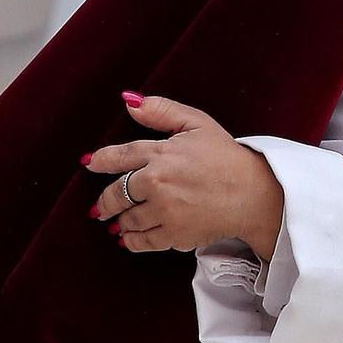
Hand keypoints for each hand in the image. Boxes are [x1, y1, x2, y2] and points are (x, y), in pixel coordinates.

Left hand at [85, 92, 283, 258]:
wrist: (252, 194)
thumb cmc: (226, 157)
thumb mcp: (197, 123)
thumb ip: (161, 110)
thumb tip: (129, 102)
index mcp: (161, 153)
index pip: (119, 157)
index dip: (100, 161)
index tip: (90, 164)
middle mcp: (158, 182)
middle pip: (116, 193)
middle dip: (105, 200)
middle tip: (100, 206)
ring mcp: (165, 211)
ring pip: (127, 218)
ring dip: (119, 219)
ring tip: (117, 220)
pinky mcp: (174, 234)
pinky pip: (141, 240)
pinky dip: (131, 240)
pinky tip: (128, 237)